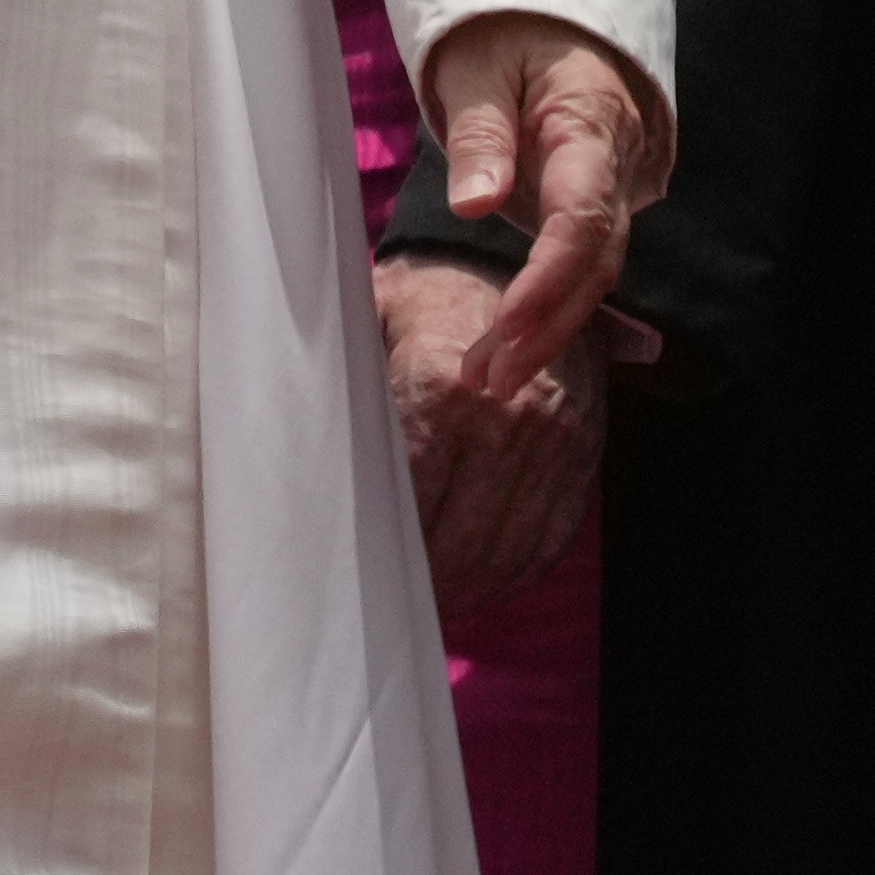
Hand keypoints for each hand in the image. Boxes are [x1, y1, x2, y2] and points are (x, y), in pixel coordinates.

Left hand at [374, 248, 621, 628]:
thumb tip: (292, 454)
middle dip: (424, 584)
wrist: (514, 260)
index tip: (353, 576)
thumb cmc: (424, 298)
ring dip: (470, 590)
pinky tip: (483, 587)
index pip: (406, 500)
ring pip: (506, 550)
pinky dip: (517, 571)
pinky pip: (550, 535)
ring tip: (432, 611)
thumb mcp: (369, 320)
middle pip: (458, 540)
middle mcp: (504, 418)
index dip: (380, 547)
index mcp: (439, 385)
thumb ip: (340, 385)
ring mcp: (552, 441)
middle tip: (387, 613)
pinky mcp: (583, 453)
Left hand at [408, 16, 664, 422]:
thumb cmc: (512, 35)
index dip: (548, 278)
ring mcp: (611, 193)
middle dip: (547, 327)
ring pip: (591, 274)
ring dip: (545, 331)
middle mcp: (615, 169)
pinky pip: (581, 267)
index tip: (509, 326)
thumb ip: (480, 131)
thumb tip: (475, 204)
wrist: (557, 21)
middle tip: (492, 380)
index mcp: (592, 125)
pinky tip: (509, 352)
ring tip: (489, 380)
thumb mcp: (479, 66)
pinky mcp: (593, 209)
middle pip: (594, 262)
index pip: (581, 216)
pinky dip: (548, 310)